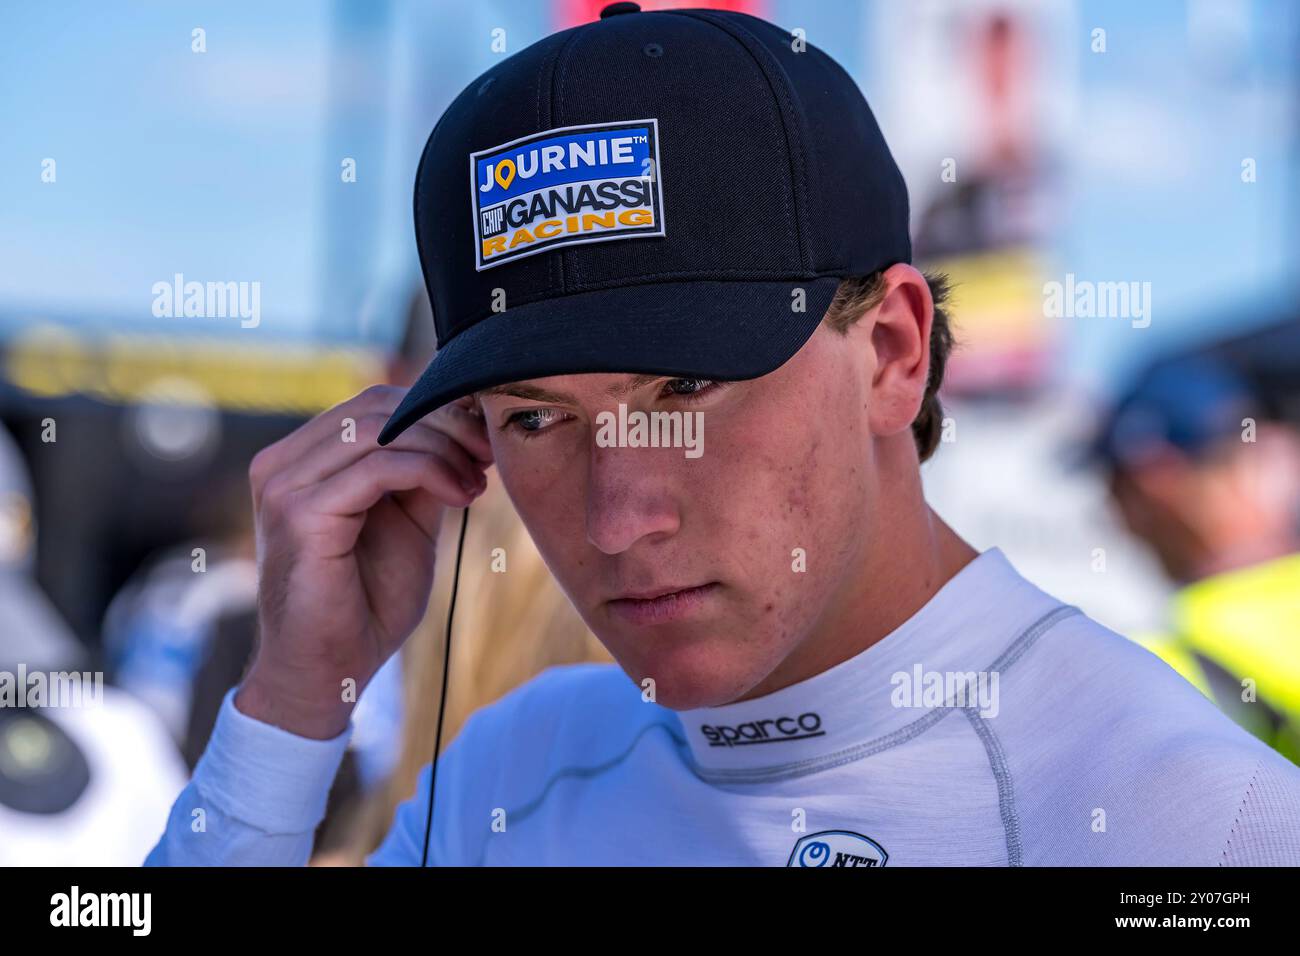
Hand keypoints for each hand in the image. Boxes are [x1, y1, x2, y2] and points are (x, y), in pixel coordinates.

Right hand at [235, 385, 491, 738]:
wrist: (329, 671)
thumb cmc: (366, 602)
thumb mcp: (408, 522)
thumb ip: (425, 472)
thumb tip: (467, 427)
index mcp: (300, 460)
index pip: (373, 404)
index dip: (436, 411)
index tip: (485, 441)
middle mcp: (281, 463)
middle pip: (377, 407)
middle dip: (446, 424)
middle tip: (489, 455)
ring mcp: (284, 485)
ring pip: (381, 431)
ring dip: (444, 449)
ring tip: (477, 482)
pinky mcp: (299, 513)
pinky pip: (378, 468)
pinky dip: (431, 472)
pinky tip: (462, 497)